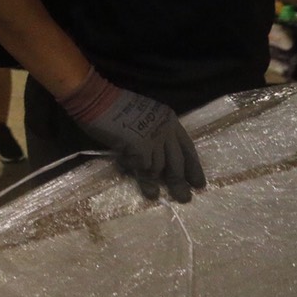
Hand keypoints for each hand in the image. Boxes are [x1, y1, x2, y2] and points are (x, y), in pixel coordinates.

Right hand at [60, 68, 204, 201]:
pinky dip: (134, 173)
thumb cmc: (115, 105)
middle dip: (179, 181)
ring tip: (152, 195)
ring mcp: (154, 139)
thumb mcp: (143, 117)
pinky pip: (140, 168)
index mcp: (169, 120)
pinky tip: (126, 172)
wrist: (97, 99)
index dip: (193, 167)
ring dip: (153, 183)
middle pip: (177, 162)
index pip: (187, 148)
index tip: (198, 183)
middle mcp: (165, 130)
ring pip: (158, 168)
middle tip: (184, 198)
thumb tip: (154, 162)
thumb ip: (152, 136)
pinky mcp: (140, 148)